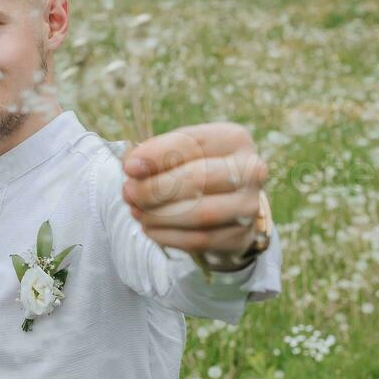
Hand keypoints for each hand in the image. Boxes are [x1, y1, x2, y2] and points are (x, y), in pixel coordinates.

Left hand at [121, 123, 268, 270]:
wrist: (228, 205)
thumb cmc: (198, 170)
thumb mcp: (180, 153)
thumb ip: (157, 155)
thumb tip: (132, 165)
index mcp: (234, 139)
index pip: (192, 144)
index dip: (157, 155)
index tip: (129, 167)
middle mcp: (250, 169)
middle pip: (197, 179)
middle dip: (154, 188)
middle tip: (128, 192)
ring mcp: (249, 205)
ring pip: (199, 213)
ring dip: (158, 214)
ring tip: (136, 211)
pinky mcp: (240, 235)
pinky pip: (198, 240)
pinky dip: (167, 235)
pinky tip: (150, 228)